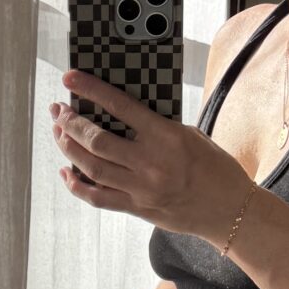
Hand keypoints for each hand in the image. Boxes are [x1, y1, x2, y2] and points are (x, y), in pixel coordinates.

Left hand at [48, 71, 253, 240]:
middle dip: (70, 123)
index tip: (71, 79)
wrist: (230, 209)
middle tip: (58, 111)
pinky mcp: (138, 209)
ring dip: (69, 148)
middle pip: (97, 140)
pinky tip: (66, 172)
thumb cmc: (214, 168)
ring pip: (91, 167)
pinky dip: (77, 185)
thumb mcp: (190, 135)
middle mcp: (151, 163)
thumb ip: (156, 126)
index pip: (120, 106)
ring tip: (59, 134)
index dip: (91, 90)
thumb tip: (119, 114)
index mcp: (166, 136)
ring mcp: (142, 189)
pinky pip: (98, 198)